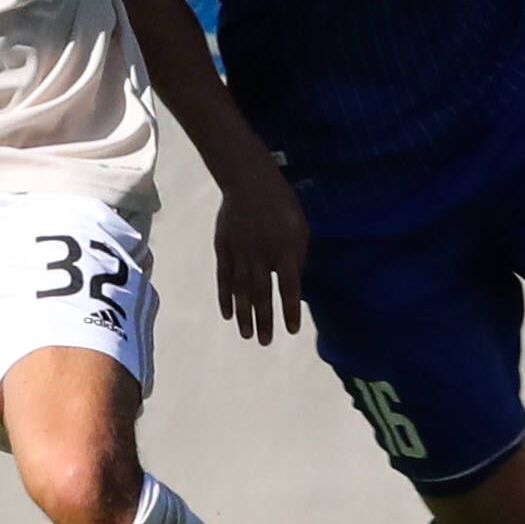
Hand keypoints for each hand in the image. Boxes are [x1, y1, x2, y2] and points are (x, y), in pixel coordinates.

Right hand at [214, 165, 309, 345]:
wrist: (248, 181)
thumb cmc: (281, 203)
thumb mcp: (300, 226)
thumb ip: (298, 255)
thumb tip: (295, 281)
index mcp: (285, 250)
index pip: (289, 288)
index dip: (290, 310)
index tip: (291, 329)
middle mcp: (261, 256)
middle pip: (262, 295)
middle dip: (264, 320)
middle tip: (265, 342)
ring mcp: (240, 253)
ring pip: (241, 291)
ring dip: (244, 315)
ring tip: (247, 334)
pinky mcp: (223, 249)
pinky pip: (224, 278)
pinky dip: (225, 297)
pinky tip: (227, 313)